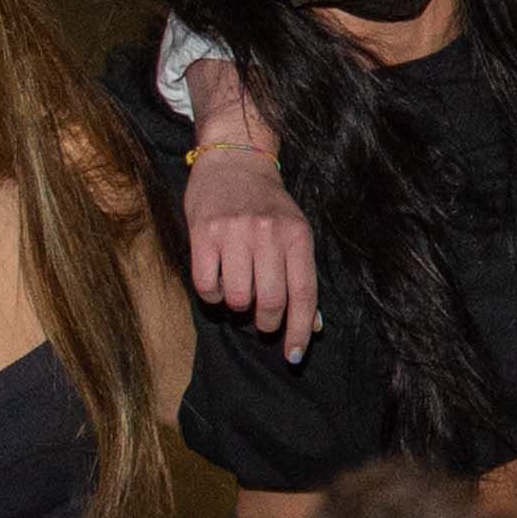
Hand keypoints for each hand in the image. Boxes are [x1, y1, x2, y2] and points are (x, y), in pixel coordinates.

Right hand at [183, 144, 319, 359]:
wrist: (234, 161)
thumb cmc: (268, 205)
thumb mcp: (295, 233)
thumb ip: (302, 276)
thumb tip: (313, 325)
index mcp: (297, 236)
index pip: (303, 294)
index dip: (299, 331)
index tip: (293, 356)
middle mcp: (268, 233)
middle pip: (269, 302)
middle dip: (266, 323)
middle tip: (261, 321)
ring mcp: (235, 232)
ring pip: (236, 299)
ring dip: (236, 308)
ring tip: (238, 294)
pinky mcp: (203, 232)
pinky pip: (206, 286)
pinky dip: (212, 296)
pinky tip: (217, 283)